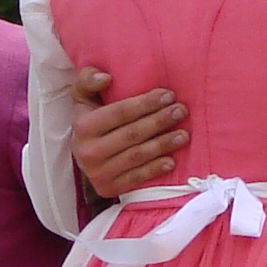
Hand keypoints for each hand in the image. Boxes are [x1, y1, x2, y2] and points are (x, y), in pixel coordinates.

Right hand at [70, 68, 185, 199]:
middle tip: (181, 111)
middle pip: (132, 134)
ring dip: (163, 144)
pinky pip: (136, 178)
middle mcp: (87, 151)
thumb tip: (106, 78)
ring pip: (137, 156)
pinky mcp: (107, 188)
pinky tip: (171, 160)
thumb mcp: (83, 96)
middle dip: (160, 121)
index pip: (120, 112)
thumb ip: (88, 79)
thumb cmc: (90, 118)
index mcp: (82, 126)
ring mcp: (97, 173)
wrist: (83, 154)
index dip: (146, 103)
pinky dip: (155, 169)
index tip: (168, 95)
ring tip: (184, 134)